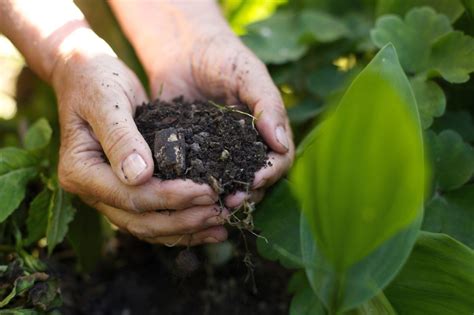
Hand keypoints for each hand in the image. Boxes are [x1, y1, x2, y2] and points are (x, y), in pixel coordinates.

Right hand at [51, 30, 227, 245]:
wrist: (88, 75)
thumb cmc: (96, 80)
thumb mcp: (108, 101)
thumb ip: (121, 137)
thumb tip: (140, 176)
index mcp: (80, 172)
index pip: (130, 196)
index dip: (170, 197)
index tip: (207, 191)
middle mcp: (92, 191)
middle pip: (140, 220)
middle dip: (184, 220)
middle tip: (220, 213)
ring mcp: (108, 194)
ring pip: (148, 226)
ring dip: (186, 229)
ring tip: (221, 225)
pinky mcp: (127, 190)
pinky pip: (153, 215)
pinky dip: (181, 223)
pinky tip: (208, 225)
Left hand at [146, 26, 294, 207]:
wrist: (183, 50)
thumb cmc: (223, 57)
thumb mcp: (249, 75)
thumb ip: (267, 105)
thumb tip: (281, 145)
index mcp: (266, 132)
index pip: (279, 161)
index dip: (270, 173)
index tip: (255, 179)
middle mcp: (245, 148)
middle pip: (255, 180)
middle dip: (246, 193)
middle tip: (230, 201)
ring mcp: (218, 154)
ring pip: (227, 184)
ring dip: (221, 197)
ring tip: (210, 204)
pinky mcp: (191, 154)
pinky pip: (196, 175)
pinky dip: (194, 186)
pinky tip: (185, 193)